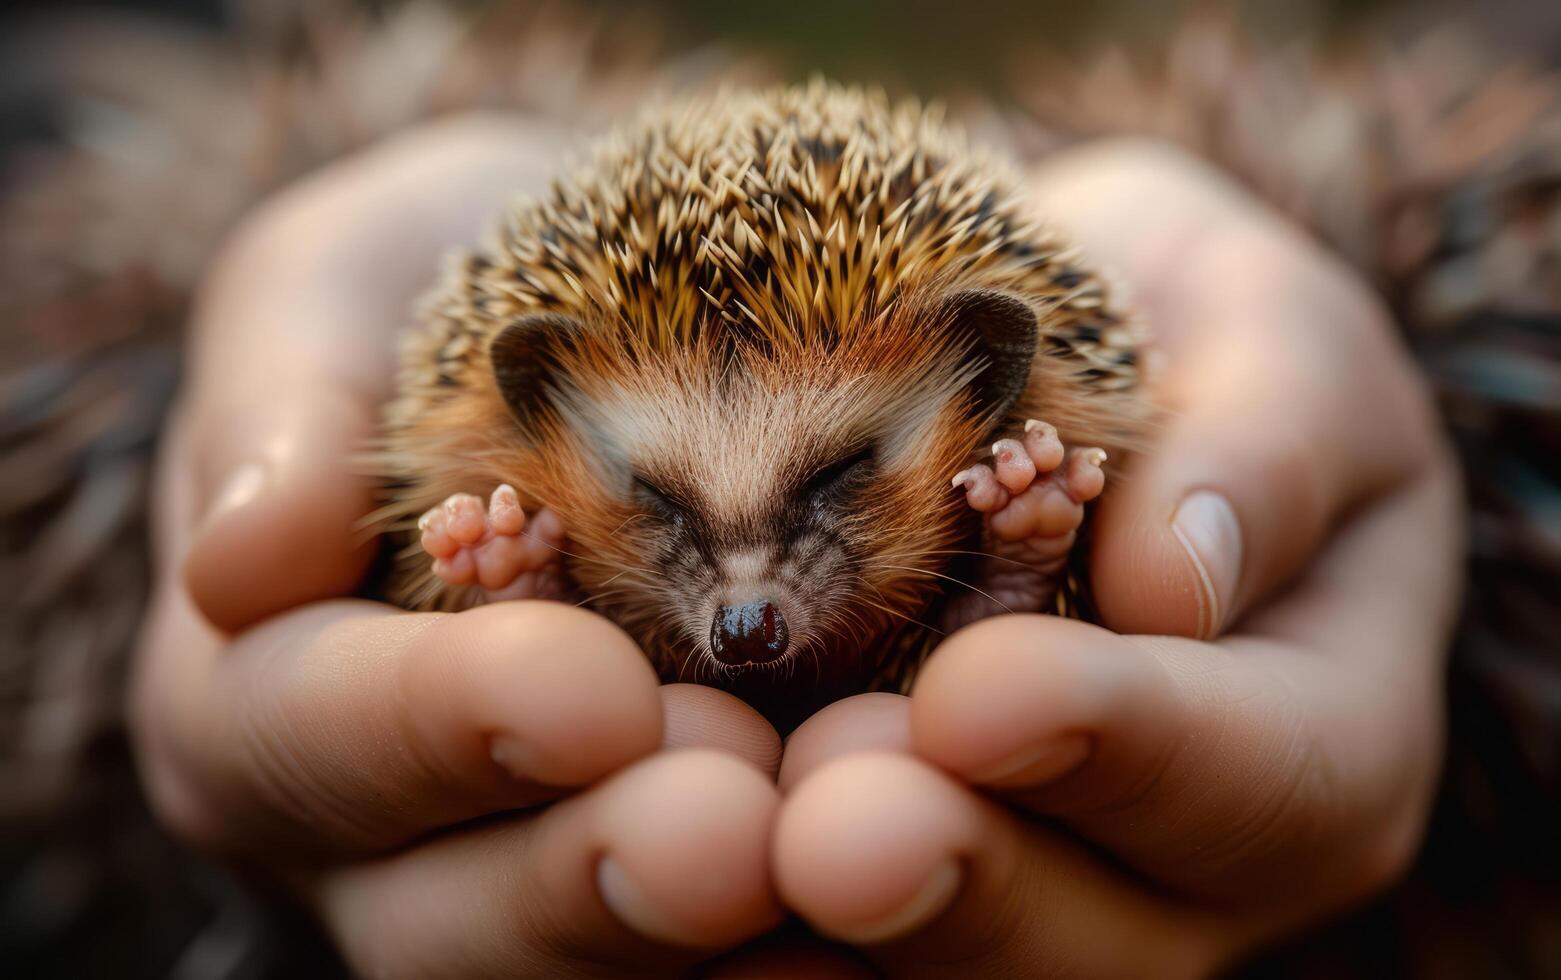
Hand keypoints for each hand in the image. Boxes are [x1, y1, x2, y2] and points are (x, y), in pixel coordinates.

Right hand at [130, 117, 787, 975]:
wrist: (615, 333)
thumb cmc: (458, 302)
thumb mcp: (337, 284)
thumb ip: (275, 395)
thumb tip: (243, 561)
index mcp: (262, 694)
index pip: (302, 739)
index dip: (434, 727)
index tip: (585, 689)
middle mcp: (382, 836)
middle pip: (448, 920)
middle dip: (595, 877)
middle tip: (737, 828)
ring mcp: (530, 878)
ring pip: (598, 969)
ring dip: (719, 938)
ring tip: (853, 850)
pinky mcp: (676, 892)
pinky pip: (727, 955)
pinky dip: (820, 937)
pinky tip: (926, 881)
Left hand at [770, 141, 1462, 975]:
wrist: (1070, 377)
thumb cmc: (1193, 347)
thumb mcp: (1273, 342)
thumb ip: (1271, 441)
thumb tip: (1173, 584)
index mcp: (1317, 739)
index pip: (1266, 782)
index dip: (1129, 751)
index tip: (982, 691)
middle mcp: (1178, 867)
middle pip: (1093, 939)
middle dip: (950, 881)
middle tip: (822, 824)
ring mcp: (1031, 893)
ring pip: (936, 973)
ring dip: (809, 935)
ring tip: (696, 841)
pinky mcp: (883, 875)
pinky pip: (809, 944)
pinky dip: (716, 926)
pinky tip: (613, 849)